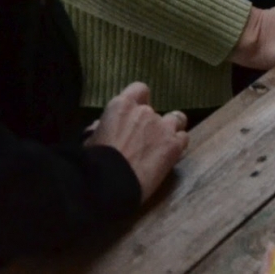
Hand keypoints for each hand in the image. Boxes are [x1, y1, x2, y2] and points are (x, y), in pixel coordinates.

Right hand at [87, 82, 188, 201]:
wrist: (108, 183)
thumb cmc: (93, 162)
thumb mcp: (91, 139)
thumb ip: (102, 127)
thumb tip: (101, 126)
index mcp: (122, 106)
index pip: (139, 89)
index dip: (140, 101)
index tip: (135, 114)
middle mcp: (145, 111)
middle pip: (155, 110)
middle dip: (150, 123)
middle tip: (143, 140)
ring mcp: (162, 127)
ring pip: (177, 119)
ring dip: (171, 128)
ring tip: (163, 144)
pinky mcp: (174, 145)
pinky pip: (183, 138)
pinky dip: (178, 144)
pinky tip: (170, 156)